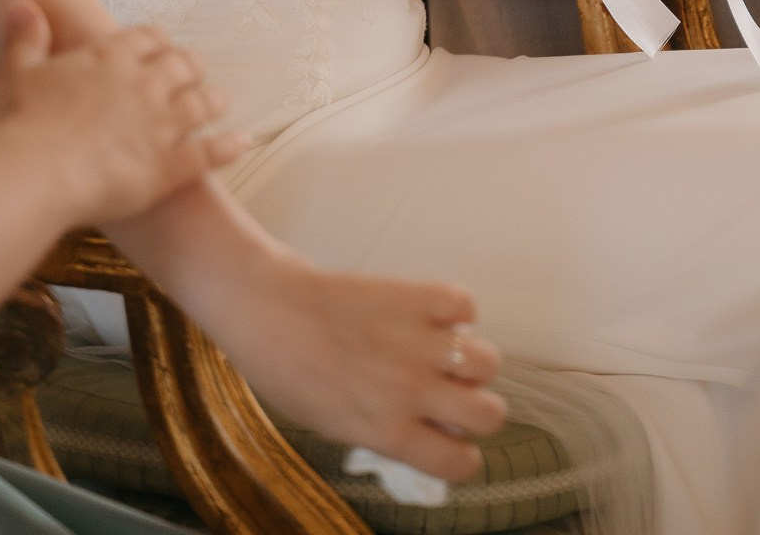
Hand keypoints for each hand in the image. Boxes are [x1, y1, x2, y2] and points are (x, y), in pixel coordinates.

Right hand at [0, 0, 247, 225]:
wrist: (34, 175)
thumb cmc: (21, 125)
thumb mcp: (16, 73)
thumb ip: (25, 37)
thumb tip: (23, 3)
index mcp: (112, 56)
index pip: (148, 38)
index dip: (157, 43)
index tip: (160, 48)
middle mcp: (146, 83)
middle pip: (183, 65)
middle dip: (189, 67)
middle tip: (192, 74)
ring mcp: (163, 124)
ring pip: (203, 103)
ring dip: (213, 100)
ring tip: (219, 102)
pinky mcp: (170, 166)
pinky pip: (210, 152)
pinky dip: (230, 145)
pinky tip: (244, 141)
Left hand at [218, 256, 504, 484]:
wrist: (270, 312)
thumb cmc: (290, 374)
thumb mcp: (334, 426)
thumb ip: (384, 432)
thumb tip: (426, 429)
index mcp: (387, 430)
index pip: (459, 463)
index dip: (461, 457)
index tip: (451, 443)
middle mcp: (410, 389)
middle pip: (490, 414)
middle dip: (479, 412)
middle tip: (453, 399)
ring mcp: (416, 341)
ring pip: (488, 361)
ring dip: (473, 362)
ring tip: (446, 355)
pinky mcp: (415, 297)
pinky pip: (466, 304)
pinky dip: (458, 311)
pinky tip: (434, 317)